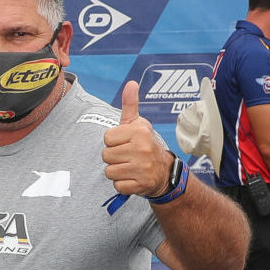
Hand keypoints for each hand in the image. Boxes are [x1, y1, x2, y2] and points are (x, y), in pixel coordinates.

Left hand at [101, 81, 173, 197]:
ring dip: (117, 171)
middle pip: (105, 155)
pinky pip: (117, 186)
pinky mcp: (141, 185)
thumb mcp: (138, 124)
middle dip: (114, 157)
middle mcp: (142, 148)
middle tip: (128, 156)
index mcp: (139, 131)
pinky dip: (123, 184)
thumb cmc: (144, 144)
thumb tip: (131, 83)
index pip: (107, 138)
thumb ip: (130, 105)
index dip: (113, 142)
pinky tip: (133, 178)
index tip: (125, 143)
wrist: (164, 171)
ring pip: (109, 172)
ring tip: (130, 167)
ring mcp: (142, 168)